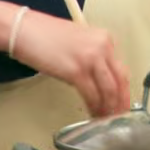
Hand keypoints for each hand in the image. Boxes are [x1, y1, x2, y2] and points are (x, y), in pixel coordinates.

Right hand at [9, 10, 130, 116]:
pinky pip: (91, 95)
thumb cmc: (45, 34)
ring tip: (105, 119)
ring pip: (108, 91)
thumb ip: (93, 57)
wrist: (25, 30)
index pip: (122, 69)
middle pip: (120, 81)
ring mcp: (90, 59)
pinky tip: (92, 114)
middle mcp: (102, 47)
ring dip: (108, 108)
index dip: (124, 90)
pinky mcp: (76, 71)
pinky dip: (93, 107)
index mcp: (105, 39)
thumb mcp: (79, 41)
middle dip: (121, 102)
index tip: (122, 102)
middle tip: (119, 116)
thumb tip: (98, 80)